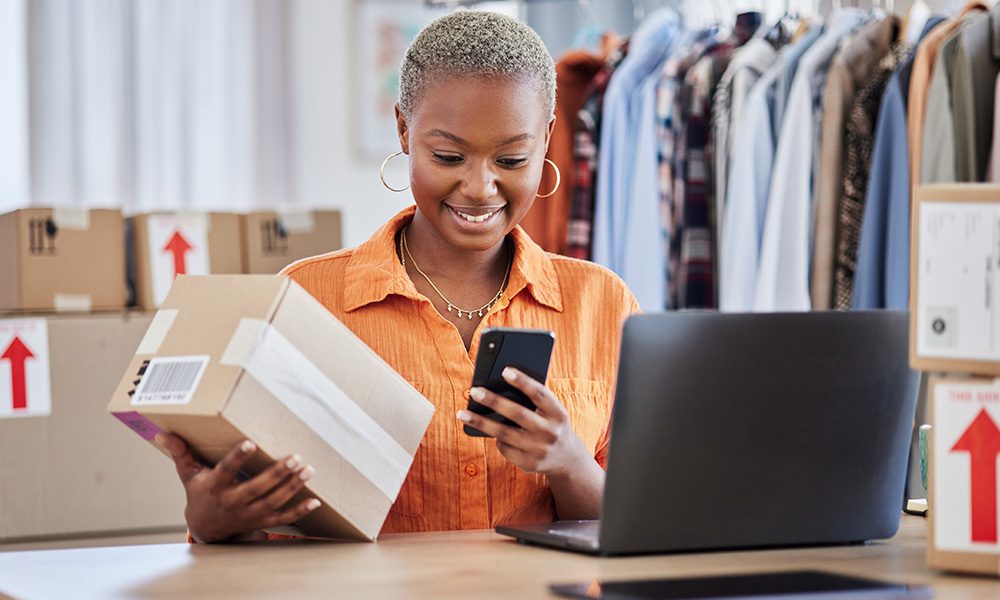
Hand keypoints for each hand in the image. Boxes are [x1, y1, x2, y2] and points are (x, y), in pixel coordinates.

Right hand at [155, 432, 320, 542]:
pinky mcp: (261, 522)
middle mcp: (233, 502)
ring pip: (272, 502)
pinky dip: (299, 511)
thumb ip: (180, 453)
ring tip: (308, 470)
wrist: (207, 528)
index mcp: (215, 487)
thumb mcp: (188, 474)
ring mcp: (249, 514)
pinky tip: (315, 500)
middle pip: (256, 489)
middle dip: (276, 474)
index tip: (250, 443)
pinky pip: (282, 519)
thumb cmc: (200, 493)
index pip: (226, 471)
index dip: (237, 459)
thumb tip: (162, 432)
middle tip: (294, 458)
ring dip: (292, 487)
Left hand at [456, 367, 590, 477]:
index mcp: (559, 414)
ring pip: (504, 433)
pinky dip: (495, 438)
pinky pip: (504, 448)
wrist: (568, 459)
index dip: (523, 381)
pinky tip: (488, 430)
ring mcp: (539, 450)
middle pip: (518, 414)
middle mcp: (551, 432)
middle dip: (494, 401)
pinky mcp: (529, 464)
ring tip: (462, 413)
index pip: (540, 394)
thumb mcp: (552, 412)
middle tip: (474, 391)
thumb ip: (534, 401)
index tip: (505, 370)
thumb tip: (498, 387)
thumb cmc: (552, 425)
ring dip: (481, 422)